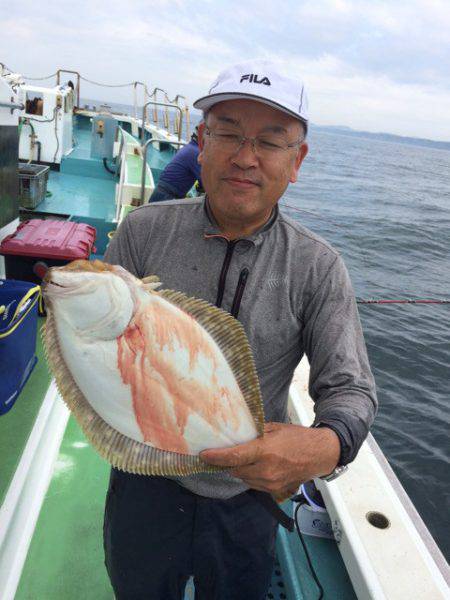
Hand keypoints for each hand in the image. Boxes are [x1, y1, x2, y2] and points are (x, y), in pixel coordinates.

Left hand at [200, 422, 340, 497]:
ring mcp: (270, 483)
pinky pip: (253, 484)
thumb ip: (255, 433)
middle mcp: (266, 470)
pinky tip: (251, 467)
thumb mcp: (274, 428)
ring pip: (243, 478)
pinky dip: (248, 476)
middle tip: (219, 454)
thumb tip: (236, 434)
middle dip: (226, 463)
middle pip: (235, 469)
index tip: (204, 454)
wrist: (319, 455)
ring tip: (238, 459)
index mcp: (265, 451)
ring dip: (237, 469)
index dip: (216, 457)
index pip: (234, 456)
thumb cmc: (297, 438)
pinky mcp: (274, 490)